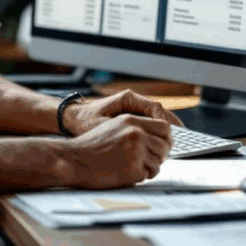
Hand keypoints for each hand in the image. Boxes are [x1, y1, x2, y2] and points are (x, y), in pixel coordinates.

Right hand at [53, 113, 172, 188]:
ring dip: (149, 167)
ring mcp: (135, 151)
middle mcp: (136, 133)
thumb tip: (158, 138)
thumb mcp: (113, 126)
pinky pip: (148, 175)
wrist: (74, 159)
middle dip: (160, 155)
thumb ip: (135, 128)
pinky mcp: (132, 169)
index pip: (164, 127)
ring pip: (158, 163)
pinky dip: (140, 176)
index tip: (164, 145)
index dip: (167, 138)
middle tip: (150, 160)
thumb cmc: (90, 146)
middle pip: (165, 146)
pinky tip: (125, 173)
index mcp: (131, 121)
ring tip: (132, 167)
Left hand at [63, 89, 182, 136]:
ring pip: (157, 117)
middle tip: (172, 145)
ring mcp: (134, 108)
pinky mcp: (132, 116)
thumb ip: (121, 129)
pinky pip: (150, 122)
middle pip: (160, 112)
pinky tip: (161, 145)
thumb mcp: (102, 126)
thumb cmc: (85, 121)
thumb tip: (143, 135)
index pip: (155, 107)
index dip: (165, 123)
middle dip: (168, 128)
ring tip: (170, 146)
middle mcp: (133, 101)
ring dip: (164, 131)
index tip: (169, 137)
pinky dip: (157, 132)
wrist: (74, 118)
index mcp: (128, 99)